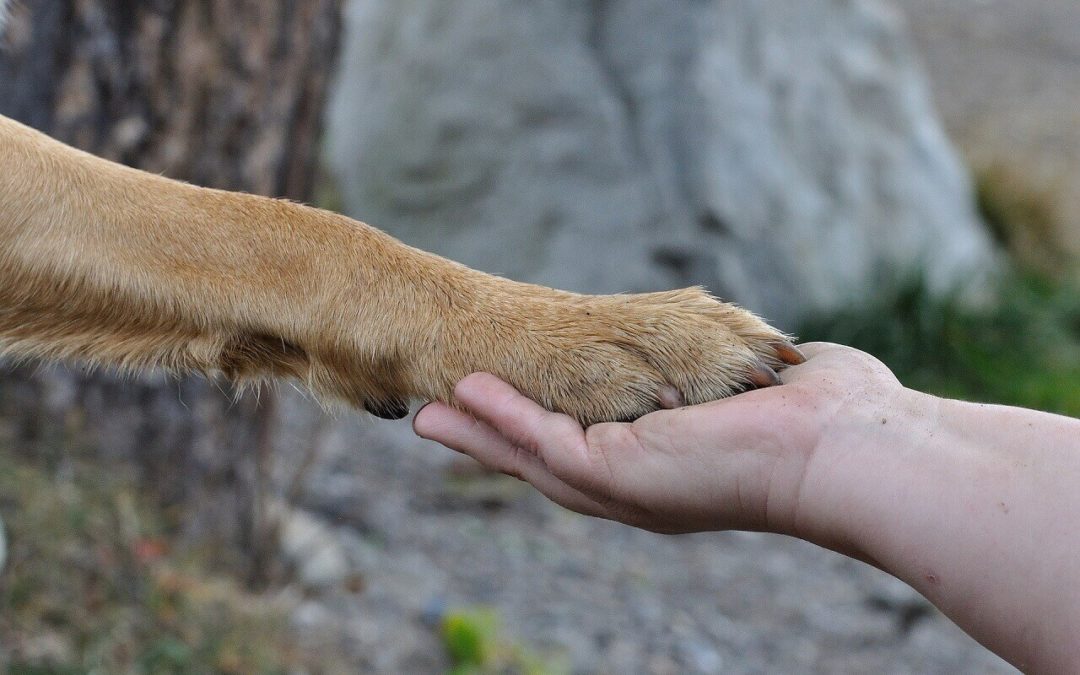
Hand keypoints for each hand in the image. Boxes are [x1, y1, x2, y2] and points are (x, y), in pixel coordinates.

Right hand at [413, 342, 903, 534]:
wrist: (849, 447)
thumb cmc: (826, 415)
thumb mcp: (762, 386)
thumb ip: (744, 373)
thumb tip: (777, 357)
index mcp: (668, 468)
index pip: (591, 446)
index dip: (542, 428)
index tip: (505, 405)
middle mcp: (640, 486)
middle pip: (546, 462)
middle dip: (492, 440)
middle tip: (437, 420)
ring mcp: (625, 486)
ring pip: (531, 458)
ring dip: (479, 433)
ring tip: (430, 411)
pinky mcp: (618, 473)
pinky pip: (543, 442)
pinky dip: (501, 419)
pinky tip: (464, 396)